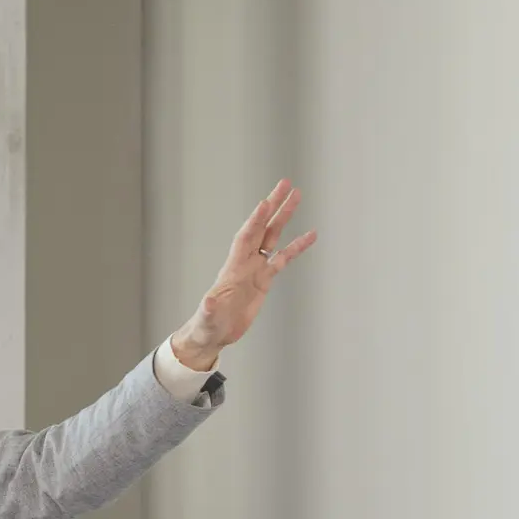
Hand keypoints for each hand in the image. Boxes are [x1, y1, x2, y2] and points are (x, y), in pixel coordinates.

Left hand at [173, 179, 317, 370]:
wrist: (214, 333)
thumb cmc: (208, 324)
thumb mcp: (208, 317)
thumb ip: (210, 308)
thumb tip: (209, 302)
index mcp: (233, 268)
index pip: (246, 238)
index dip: (255, 222)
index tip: (265, 203)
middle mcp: (245, 262)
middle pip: (262, 228)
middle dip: (273, 206)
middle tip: (286, 185)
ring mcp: (255, 269)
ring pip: (273, 236)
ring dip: (284, 217)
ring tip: (297, 197)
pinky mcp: (264, 279)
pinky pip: (284, 258)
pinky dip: (297, 246)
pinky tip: (310, 235)